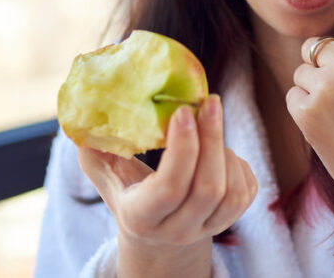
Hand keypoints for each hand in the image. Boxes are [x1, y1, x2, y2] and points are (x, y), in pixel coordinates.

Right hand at [76, 95, 257, 252]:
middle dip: (212, 139)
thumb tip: (87, 107)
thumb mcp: (105, 172)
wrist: (155, 232)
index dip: (182, 148)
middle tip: (209, 101)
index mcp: (141, 217)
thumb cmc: (127, 189)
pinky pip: (246, 190)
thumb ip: (95, 145)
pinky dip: (239, 162)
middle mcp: (176, 230)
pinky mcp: (230, 221)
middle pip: (207, 188)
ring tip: (210, 127)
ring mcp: (206, 229)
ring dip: (226, 150)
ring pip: (232, 191)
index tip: (183, 111)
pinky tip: (220, 149)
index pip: (169, 188)